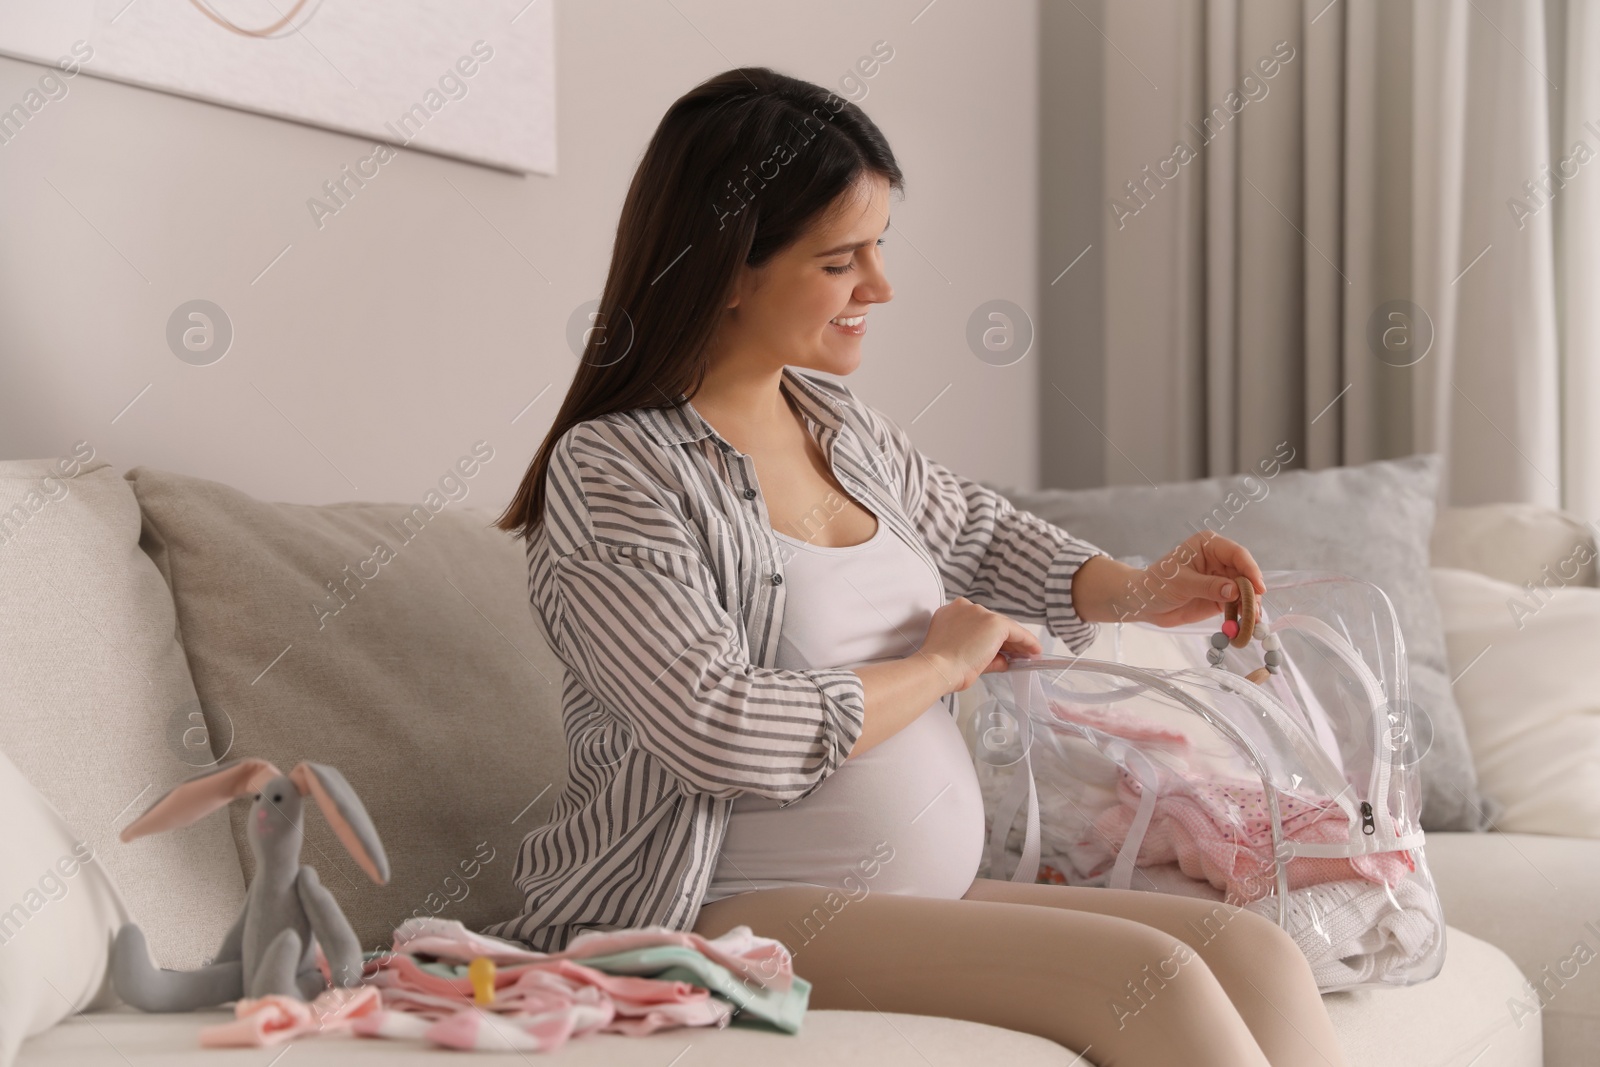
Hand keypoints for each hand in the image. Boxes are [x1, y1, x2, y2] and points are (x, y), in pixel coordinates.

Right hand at [920, 596, 1042, 691]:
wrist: (938, 668)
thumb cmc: (940, 666)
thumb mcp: (960, 656)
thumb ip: (983, 655)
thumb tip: (1002, 660)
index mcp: (950, 613)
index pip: (977, 624)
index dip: (991, 638)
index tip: (1001, 648)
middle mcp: (964, 607)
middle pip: (992, 624)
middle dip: (1005, 640)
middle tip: (1018, 654)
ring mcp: (980, 613)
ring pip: (1004, 627)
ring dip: (1017, 642)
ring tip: (1028, 654)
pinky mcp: (995, 623)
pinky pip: (1017, 633)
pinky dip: (1027, 642)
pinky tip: (1033, 651)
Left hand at [1119, 532, 1266, 627]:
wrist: (1144, 603)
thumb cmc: (1156, 584)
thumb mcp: (1181, 583)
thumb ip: (1208, 586)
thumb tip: (1235, 590)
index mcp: (1208, 545)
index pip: (1236, 553)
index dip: (1250, 569)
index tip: (1258, 587)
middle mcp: (1219, 559)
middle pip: (1245, 573)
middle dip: (1253, 591)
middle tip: (1256, 610)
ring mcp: (1221, 578)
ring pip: (1244, 590)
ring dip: (1250, 605)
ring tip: (1253, 621)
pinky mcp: (1221, 597)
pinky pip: (1237, 604)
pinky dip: (1243, 613)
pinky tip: (1246, 624)